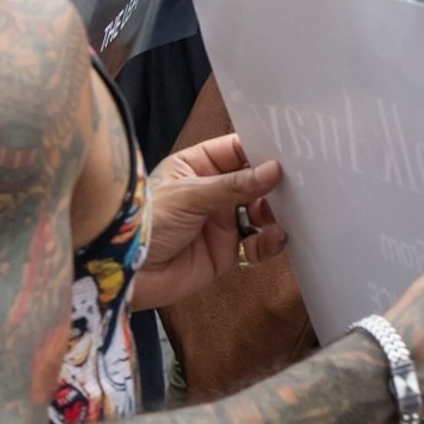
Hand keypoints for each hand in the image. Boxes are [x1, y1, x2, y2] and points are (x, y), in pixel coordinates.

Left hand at [133, 134, 286, 308]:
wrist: (126, 272)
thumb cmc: (146, 222)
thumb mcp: (190, 195)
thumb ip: (234, 185)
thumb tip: (274, 170)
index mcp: (198, 167)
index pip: (237, 151)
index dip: (262, 150)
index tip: (289, 151)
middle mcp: (212, 193)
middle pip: (255, 182)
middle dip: (275, 185)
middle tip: (297, 185)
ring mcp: (220, 222)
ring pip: (261, 212)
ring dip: (275, 213)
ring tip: (281, 215)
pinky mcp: (225, 251)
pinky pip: (257, 244)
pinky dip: (269, 242)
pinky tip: (272, 238)